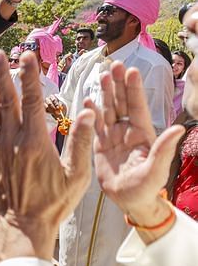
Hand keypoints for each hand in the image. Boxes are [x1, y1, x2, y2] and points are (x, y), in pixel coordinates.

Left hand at [0, 50, 93, 259]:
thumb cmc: (54, 203)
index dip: (30, 75)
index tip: (28, 55)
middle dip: (3, 74)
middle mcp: (14, 140)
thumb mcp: (78, 176)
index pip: (33, 99)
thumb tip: (90, 110)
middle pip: (7, 100)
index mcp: (36, 140)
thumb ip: (83, 142)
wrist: (25, 226)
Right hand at [87, 62, 183, 225]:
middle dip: (118, 84)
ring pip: (108, 109)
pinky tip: (86, 101)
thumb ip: (164, 148)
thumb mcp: (157, 169)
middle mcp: (127, 130)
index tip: (131, 70)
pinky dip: (90, 113)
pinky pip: (94, 125)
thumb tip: (180, 128)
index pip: (137, 106)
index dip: (134, 89)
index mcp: (142, 133)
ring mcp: (113, 136)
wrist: (129, 200)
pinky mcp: (100, 144)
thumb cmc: (147, 187)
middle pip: (122, 102)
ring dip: (104, 93)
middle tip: (113, 65)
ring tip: (101, 76)